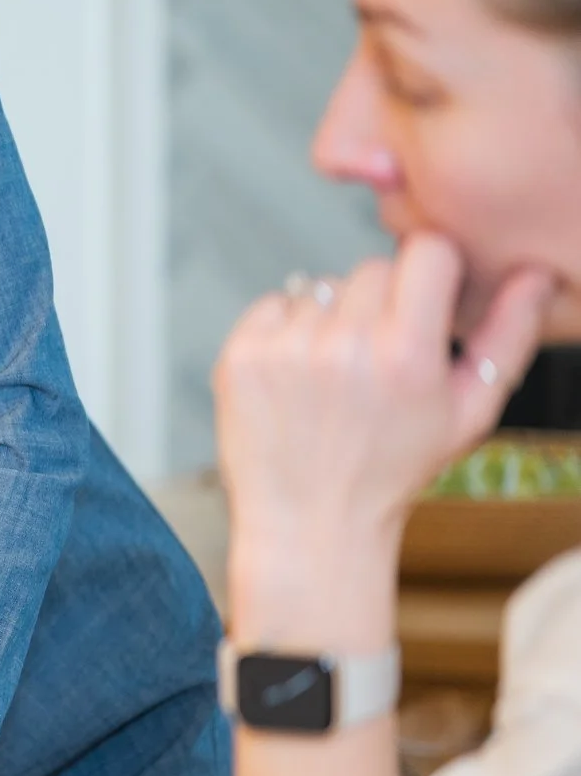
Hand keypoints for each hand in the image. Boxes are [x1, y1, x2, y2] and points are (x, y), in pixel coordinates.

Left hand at [216, 237, 550, 646]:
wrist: (312, 523)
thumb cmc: (394, 469)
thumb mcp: (470, 412)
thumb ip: (508, 336)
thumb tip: (536, 274)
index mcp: (406, 354)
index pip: (427, 251)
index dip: (433, 270)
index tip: (429, 299)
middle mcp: (343, 345)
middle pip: (372, 268)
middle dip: (383, 302)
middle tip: (380, 355)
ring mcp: (286, 349)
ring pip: (321, 288)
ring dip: (332, 318)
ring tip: (337, 375)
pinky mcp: (240, 357)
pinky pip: (273, 304)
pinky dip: (286, 329)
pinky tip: (299, 375)